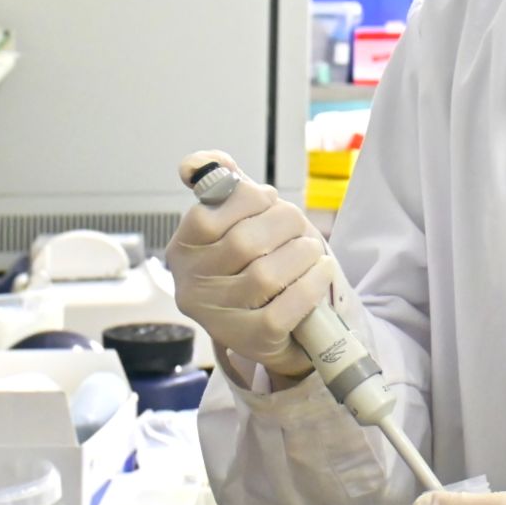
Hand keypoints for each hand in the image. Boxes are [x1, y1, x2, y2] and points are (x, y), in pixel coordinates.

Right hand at [165, 150, 339, 379]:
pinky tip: (321, 271)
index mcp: (184, 250)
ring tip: (313, 249)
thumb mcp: (236, 221)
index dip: (249, 199)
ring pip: (266, 275)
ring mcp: (219, 317)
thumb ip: (223, 186)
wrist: (274, 324)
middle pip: (244, 242)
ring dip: (302, 253)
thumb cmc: (253, 263)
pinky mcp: (252, 340)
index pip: (208, 214)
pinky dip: (311, 284)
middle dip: (284, 223)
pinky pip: (285, 308)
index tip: (270, 200)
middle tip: (299, 225)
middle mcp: (192, 286)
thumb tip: (195, 163)